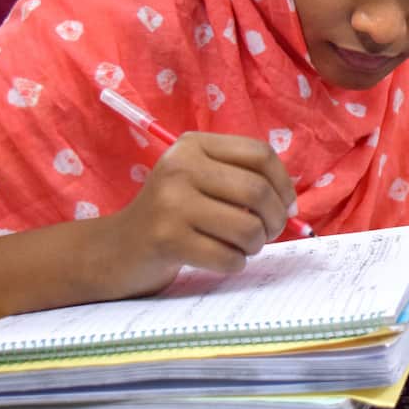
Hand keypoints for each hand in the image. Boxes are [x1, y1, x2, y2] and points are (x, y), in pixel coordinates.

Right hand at [99, 132, 295, 298]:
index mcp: (193, 145)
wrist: (117, 248)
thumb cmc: (173, 215)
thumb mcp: (201, 180)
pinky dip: (235, 263)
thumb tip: (291, 203)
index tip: (288, 206)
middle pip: (257, 191)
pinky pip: (228, 256)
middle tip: (270, 233)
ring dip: (256, 244)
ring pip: (247, 227)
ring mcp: (171, 203)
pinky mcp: (167, 240)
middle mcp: (180, 167)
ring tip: (243, 246)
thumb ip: (242, 179)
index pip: (259, 154)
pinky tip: (221, 259)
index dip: (284, 183)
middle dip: (276, 219)